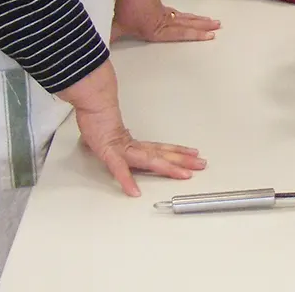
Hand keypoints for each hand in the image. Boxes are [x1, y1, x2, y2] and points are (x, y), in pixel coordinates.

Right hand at [60, 63, 205, 196]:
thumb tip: (119, 141)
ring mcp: (123, 150)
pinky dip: (126, 180)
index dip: (178, 152)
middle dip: (183, 161)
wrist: (93, 102)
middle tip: (201, 164)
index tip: (193, 154)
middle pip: (162, 155)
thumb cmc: (98, 117)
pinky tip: (134, 191)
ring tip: (184, 174)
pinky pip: (119, 169)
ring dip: (169, 168)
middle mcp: (133, 147)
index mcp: (134, 144)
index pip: (161, 149)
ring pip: (150, 160)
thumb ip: (117, 140)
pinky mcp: (109, 153)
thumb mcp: (110, 133)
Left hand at [112, 0, 220, 42]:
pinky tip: (188, 16)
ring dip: (198, 19)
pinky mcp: (159, 3)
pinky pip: (176, 11)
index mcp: (155, 29)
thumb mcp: (116, 26)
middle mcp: (163, 21)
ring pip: (184, 16)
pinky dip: (185, 15)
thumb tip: (100, 51)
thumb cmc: (125, 6)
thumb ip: (111, 38)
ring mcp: (162, 11)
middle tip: (219, 26)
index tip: (211, 36)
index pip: (179, 34)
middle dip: (203, 26)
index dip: (195, 35)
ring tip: (213, 20)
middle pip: (187, 23)